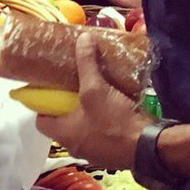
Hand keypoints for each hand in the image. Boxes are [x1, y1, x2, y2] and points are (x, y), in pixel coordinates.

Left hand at [34, 33, 147, 167]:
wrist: (149, 146)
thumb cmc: (114, 120)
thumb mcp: (96, 88)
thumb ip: (87, 63)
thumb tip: (83, 37)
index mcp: (63, 134)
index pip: (40, 121)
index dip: (43, 104)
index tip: (51, 88)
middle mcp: (74, 146)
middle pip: (63, 122)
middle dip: (67, 104)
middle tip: (73, 84)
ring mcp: (93, 151)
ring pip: (82, 127)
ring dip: (86, 111)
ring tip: (92, 90)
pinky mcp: (111, 152)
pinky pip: (100, 133)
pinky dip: (102, 120)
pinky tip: (110, 104)